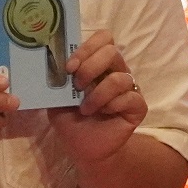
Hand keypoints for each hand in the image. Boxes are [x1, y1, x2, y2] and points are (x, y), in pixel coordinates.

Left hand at [51, 30, 146, 165]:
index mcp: (97, 64)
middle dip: (90, 67)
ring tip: (86, 109)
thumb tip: (50, 64)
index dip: (86, 48)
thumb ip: (57, 80)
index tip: (69, 67)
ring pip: (120, 77)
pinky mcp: (137, 106)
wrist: (84, 149)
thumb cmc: (71, 121)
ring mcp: (129, 88)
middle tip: (77, 86)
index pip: (103, 38)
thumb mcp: (56, 98)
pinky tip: (104, 113)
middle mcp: (115, 71)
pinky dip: (113, 105)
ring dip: (98, 94)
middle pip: (112, 51)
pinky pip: (130, 97)